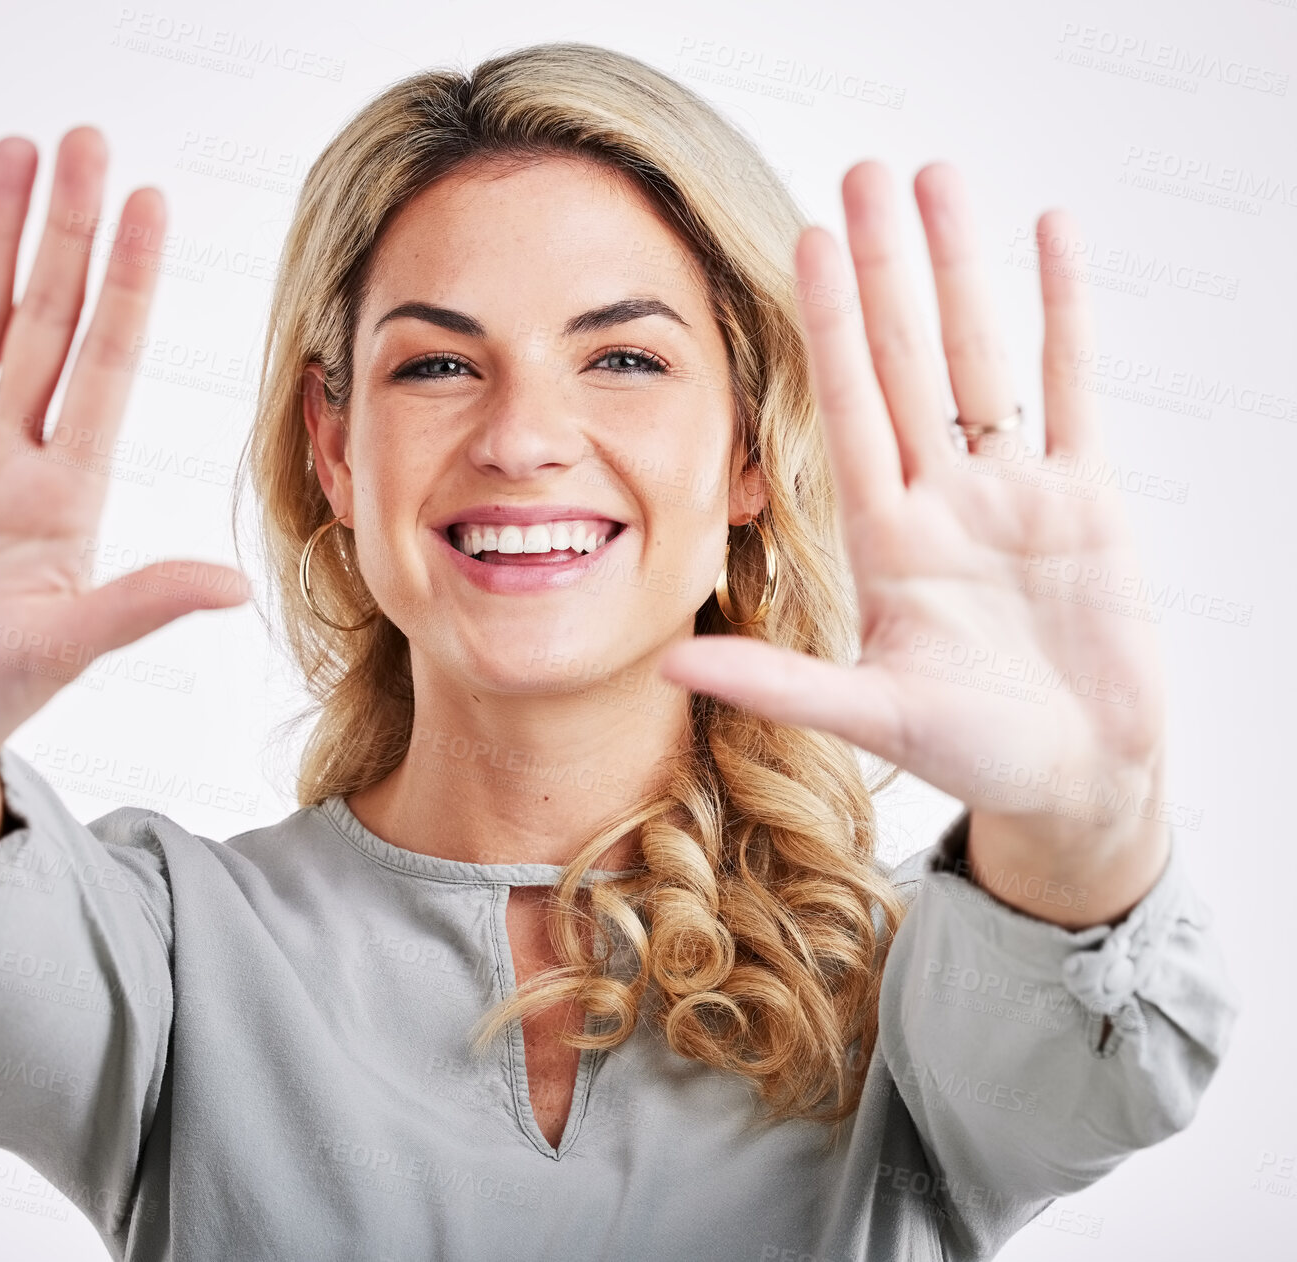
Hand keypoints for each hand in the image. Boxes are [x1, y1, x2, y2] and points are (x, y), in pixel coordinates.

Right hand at [0, 128, 247, 808]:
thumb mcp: (62, 646)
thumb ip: (138, 602)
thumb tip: (234, 583)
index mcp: (66, 492)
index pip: (107, 361)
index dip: (130, 282)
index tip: (152, 203)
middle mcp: (8, 455)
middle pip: (44, 318)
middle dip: (64, 230)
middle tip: (85, 141)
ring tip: (12, 151)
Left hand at [660, 161, 1168, 924]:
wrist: (1074, 779)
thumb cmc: (974, 755)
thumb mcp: (870, 714)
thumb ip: (776, 683)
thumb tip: (666, 664)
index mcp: (886, 538)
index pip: (850, 407)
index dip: (830, 324)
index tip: (804, 242)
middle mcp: (943, 499)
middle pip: (909, 359)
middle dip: (888, 268)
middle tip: (865, 172)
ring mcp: (1015, 493)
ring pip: (985, 356)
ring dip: (964, 268)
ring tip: (942, 178)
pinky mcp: (1088, 501)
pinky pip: (1073, 388)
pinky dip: (1065, 315)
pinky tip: (1050, 237)